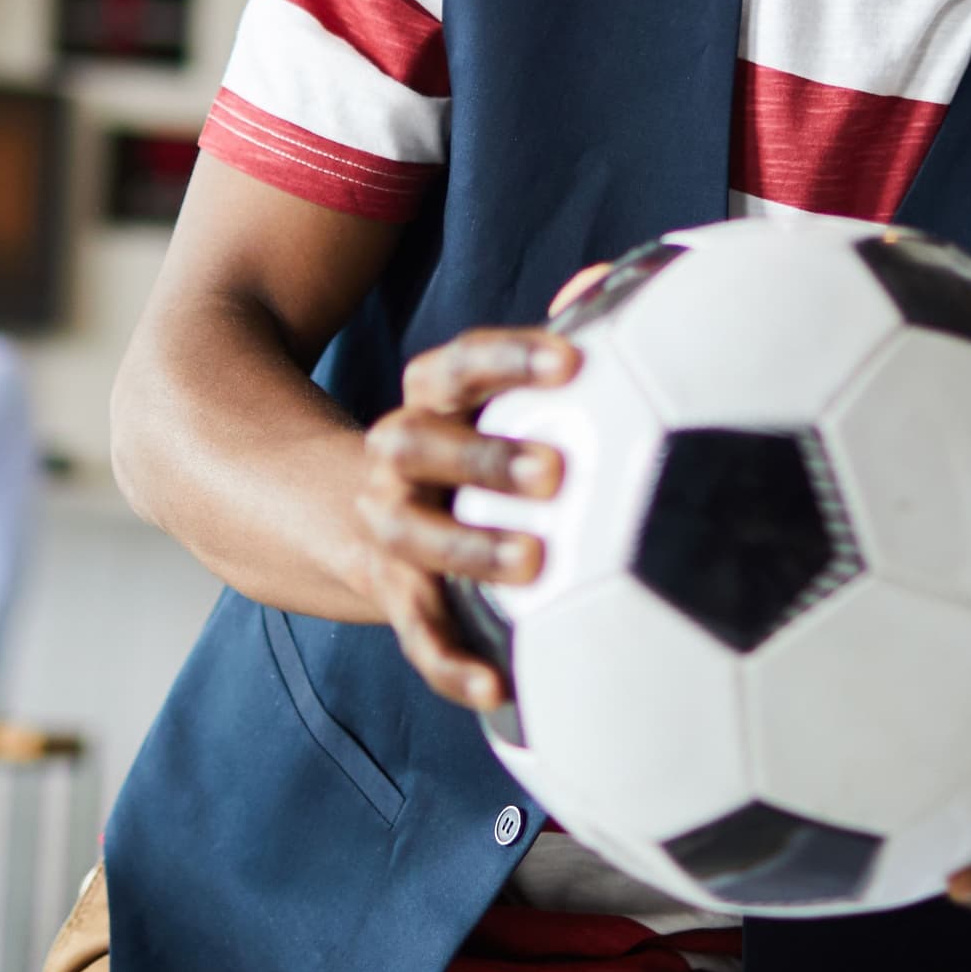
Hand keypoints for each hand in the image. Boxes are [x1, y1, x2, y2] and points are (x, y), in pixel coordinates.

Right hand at [355, 325, 575, 711]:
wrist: (368, 514)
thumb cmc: (476, 440)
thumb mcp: (498, 392)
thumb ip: (551, 348)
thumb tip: (603, 282)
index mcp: (431, 398)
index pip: (458, 365)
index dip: (509, 359)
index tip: (573, 363)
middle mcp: (397, 455)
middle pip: (420, 444)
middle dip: (483, 455)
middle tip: (556, 470)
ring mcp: (392, 527)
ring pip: (415, 537)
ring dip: (470, 549)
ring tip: (533, 563)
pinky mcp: (397, 596)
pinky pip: (419, 633)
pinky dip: (451, 664)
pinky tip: (496, 689)